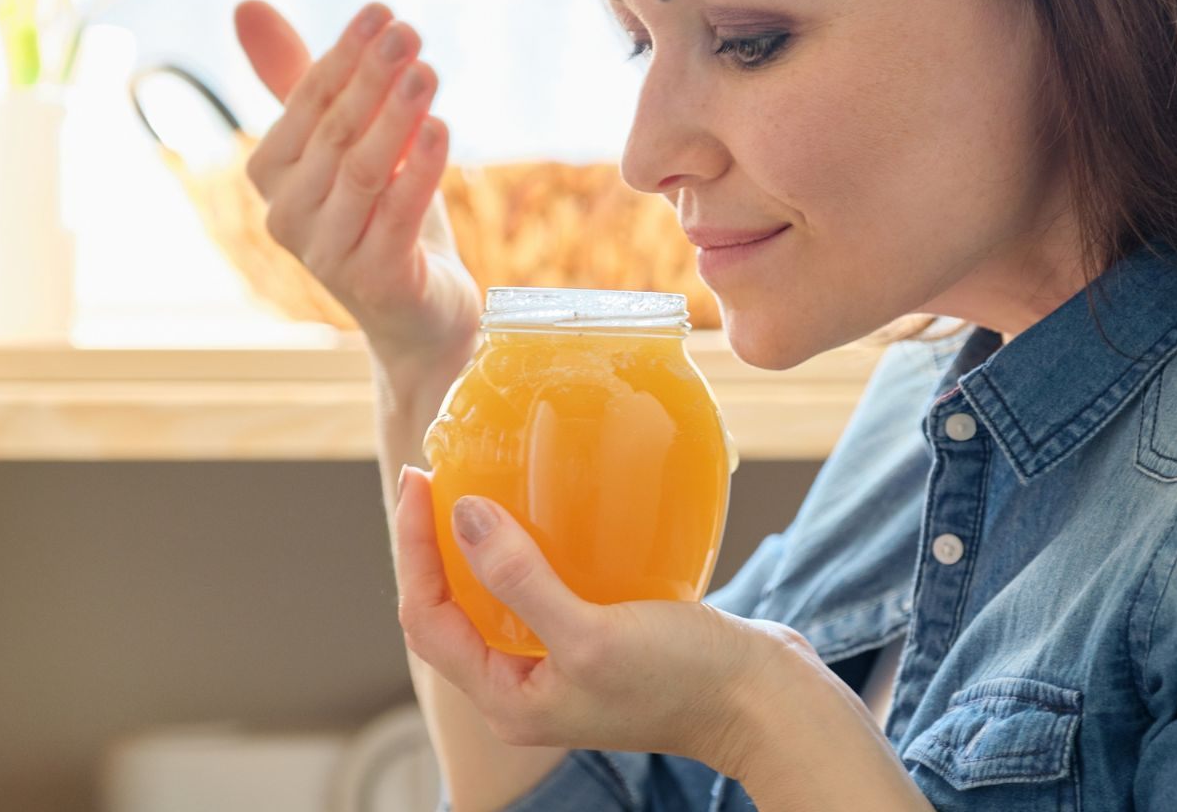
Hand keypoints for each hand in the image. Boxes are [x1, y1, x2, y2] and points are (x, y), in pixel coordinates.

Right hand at [234, 0, 480, 380]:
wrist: (422, 317)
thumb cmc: (383, 218)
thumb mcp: (347, 144)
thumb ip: (302, 81)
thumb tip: (245, 4)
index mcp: (273, 177)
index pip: (306, 105)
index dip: (343, 56)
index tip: (382, 10)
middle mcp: (288, 217)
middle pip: (334, 134)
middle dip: (372, 77)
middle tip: (408, 32)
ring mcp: (328, 254)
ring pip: (362, 171)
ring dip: (395, 116)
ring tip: (427, 71)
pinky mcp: (376, 281)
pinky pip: (398, 215)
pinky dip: (418, 171)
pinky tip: (440, 130)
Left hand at [393, 464, 823, 778]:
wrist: (762, 700)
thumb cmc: (683, 680)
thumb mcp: (593, 633)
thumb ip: (521, 580)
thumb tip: (463, 517)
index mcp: (509, 700)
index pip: (428, 621)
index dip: (414, 550)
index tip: (421, 481)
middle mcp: (527, 687)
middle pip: (453, 609)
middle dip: (438, 544)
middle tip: (440, 475)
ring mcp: (562, 665)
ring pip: (497, 597)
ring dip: (484, 544)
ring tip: (483, 484)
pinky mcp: (599, 639)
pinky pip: (546, 589)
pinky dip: (536, 549)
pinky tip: (550, 511)